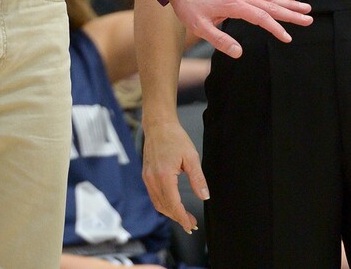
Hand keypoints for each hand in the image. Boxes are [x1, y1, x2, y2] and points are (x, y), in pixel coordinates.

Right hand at [142, 118, 206, 233]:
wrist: (158, 125)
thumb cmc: (174, 137)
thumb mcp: (191, 156)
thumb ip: (198, 179)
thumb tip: (205, 196)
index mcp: (164, 175)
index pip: (173, 204)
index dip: (183, 218)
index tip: (191, 225)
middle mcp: (152, 179)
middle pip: (164, 207)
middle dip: (178, 218)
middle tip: (191, 223)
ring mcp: (147, 177)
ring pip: (158, 203)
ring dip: (170, 212)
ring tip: (184, 216)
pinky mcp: (146, 175)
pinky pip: (153, 196)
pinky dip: (163, 204)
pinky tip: (173, 204)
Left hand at [170, 0, 311, 58]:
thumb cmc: (190, 7)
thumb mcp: (199, 28)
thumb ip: (219, 40)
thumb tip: (238, 53)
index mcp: (234, 5)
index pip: (261, 17)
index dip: (276, 27)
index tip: (288, 38)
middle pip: (271, 5)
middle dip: (291, 12)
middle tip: (309, 18)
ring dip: (288, 2)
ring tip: (305, 7)